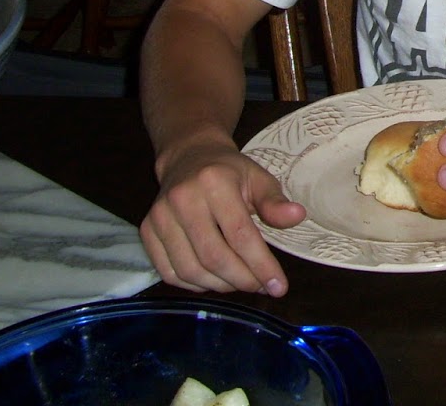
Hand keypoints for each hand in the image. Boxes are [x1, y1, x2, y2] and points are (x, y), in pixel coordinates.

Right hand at [140, 139, 305, 295]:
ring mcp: (160, 216)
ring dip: (220, 286)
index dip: (261, 265)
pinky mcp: (148, 230)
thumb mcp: (258, 178)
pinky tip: (214, 280)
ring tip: (240, 282)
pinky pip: (170, 273)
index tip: (279, 286)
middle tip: (260, 287)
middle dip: (242, 280)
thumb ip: (275, 201)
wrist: (189, 158)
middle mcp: (183, 199)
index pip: (241, 235)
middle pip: (214, 257)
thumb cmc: (229, 172)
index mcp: (215, 182)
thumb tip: (298, 216)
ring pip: (190, 269)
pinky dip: (195, 285)